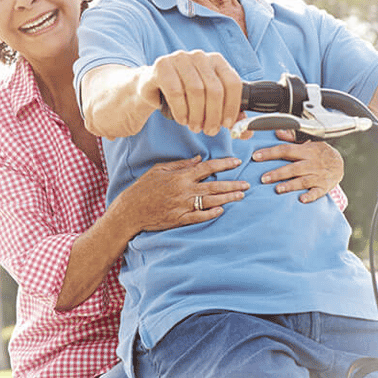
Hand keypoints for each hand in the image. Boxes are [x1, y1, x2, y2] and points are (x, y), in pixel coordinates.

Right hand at [111, 155, 247, 232]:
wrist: (130, 210)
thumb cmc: (143, 188)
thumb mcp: (159, 169)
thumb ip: (180, 164)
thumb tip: (198, 158)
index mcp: (181, 176)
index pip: (208, 167)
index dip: (224, 164)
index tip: (237, 162)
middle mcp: (185, 190)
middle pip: (215, 185)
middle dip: (233, 184)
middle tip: (247, 184)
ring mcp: (183, 205)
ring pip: (211, 201)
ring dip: (228, 198)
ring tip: (240, 196)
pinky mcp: (180, 219)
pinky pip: (199, 216)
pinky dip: (211, 213)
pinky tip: (222, 211)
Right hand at [141, 50, 242, 135]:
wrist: (153, 87)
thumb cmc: (185, 95)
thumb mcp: (209, 104)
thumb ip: (229, 116)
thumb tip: (246, 131)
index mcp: (217, 61)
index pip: (232, 82)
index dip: (232, 107)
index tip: (227, 124)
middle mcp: (200, 56)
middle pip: (214, 89)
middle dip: (214, 115)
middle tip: (210, 131)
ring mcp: (180, 58)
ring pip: (195, 90)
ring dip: (197, 115)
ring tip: (194, 126)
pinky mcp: (162, 66)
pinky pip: (175, 91)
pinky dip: (181, 110)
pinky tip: (182, 119)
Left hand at [251, 130, 343, 203]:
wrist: (340, 163)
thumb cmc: (319, 153)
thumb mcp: (307, 142)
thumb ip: (291, 139)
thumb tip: (277, 132)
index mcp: (306, 151)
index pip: (286, 150)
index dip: (270, 153)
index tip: (256, 156)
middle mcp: (312, 163)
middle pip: (293, 168)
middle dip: (278, 173)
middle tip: (263, 178)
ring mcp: (318, 176)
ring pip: (303, 181)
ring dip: (290, 185)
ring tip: (277, 189)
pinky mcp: (323, 187)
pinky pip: (317, 192)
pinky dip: (310, 196)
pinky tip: (302, 200)